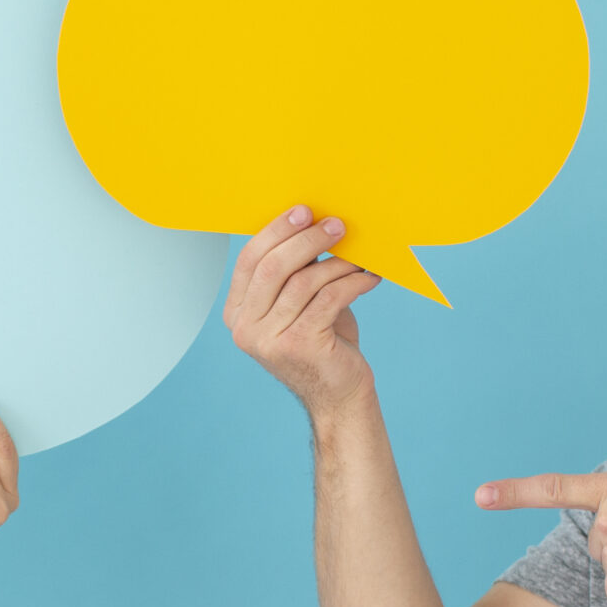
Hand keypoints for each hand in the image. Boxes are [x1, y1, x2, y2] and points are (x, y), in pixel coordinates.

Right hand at [224, 206, 381, 413]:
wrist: (338, 395)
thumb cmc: (322, 342)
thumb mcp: (300, 304)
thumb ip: (295, 271)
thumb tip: (314, 222)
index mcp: (237, 313)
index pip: (249, 260)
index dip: (276, 231)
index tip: (304, 211)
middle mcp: (246, 328)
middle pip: (273, 267)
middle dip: (307, 240)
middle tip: (337, 225)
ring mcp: (270, 340)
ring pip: (304, 282)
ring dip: (337, 262)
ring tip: (361, 255)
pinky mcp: (300, 346)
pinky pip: (328, 299)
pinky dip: (352, 282)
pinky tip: (369, 277)